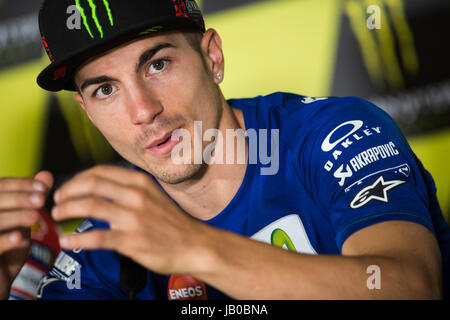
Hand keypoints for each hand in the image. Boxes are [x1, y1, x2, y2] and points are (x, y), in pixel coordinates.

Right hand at [0, 171, 53, 298]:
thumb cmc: (10, 243)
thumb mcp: (23, 219)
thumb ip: (33, 197)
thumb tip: (47, 175)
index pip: (0, 185)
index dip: (22, 185)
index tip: (44, 187)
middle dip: (19, 198)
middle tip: (41, 199)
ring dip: (14, 216)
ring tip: (35, 216)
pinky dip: (4, 240)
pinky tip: (20, 237)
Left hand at [51, 165, 206, 275]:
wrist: (195, 245)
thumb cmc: (173, 222)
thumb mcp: (154, 195)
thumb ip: (130, 189)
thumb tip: (101, 187)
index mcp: (140, 182)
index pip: (99, 172)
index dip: (77, 179)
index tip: (68, 187)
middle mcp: (136, 195)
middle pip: (91, 185)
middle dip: (67, 192)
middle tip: (57, 201)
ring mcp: (133, 218)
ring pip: (90, 206)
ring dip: (67, 210)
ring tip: (57, 217)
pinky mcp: (131, 241)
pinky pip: (96, 238)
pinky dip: (76, 239)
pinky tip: (66, 241)